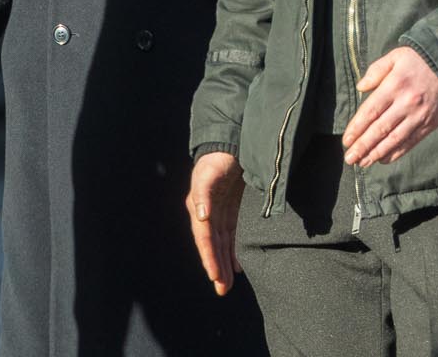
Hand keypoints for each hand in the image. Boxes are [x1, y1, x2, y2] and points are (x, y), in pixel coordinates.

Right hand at [186, 151, 243, 295]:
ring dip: (224, 263)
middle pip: (213, 247)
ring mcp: (219, 214)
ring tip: (228, 284)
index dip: (210, 258)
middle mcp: (207, 215)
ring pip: (222, 244)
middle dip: (217, 268)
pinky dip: (234, 250)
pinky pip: (231, 235)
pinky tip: (238, 264)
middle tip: (223, 290)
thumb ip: (204, 194)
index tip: (215, 276)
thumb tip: (202, 216)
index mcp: (199, 209)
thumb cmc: (215, 160)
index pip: (205, 240)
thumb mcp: (208, 175)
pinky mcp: (230, 210)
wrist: (227, 146)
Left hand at [343, 46, 437, 167]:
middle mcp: (406, 103)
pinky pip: (411, 142)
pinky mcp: (430, 123)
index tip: (346, 140)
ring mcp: (419, 115)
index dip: (357, 128)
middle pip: (380, 129)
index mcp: (395, 85)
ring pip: (394, 139)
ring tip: (362, 163)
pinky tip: (383, 160)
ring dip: (376, 153)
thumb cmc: (422, 60)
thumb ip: (377, 70)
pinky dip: (396, 153)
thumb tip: (360, 87)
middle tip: (350, 158)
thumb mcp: (397, 56)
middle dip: (363, 146)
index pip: (371, 111)